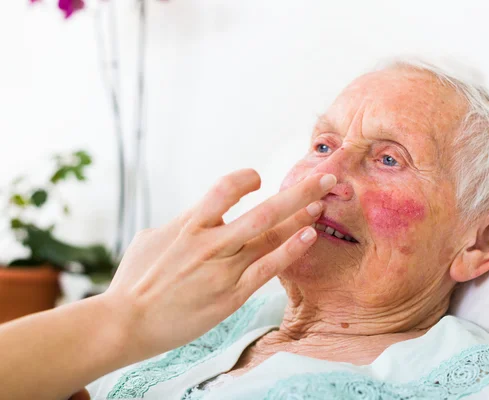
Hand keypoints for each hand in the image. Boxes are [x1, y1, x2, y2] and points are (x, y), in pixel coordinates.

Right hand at [101, 169, 335, 361]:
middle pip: (263, 210)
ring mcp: (222, 269)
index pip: (226, 188)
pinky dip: (289, 251)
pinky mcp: (231, 296)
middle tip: (326, 176)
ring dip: (301, 217)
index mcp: (188, 224)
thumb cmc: (135, 280)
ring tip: (324, 202)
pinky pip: (267, 270)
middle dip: (299, 191)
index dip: (246, 178)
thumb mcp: (152, 239)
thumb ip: (182, 223)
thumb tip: (200, 214)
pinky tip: (309, 236)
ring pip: (270, 236)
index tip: (259, 178)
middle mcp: (209, 242)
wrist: (125, 323)